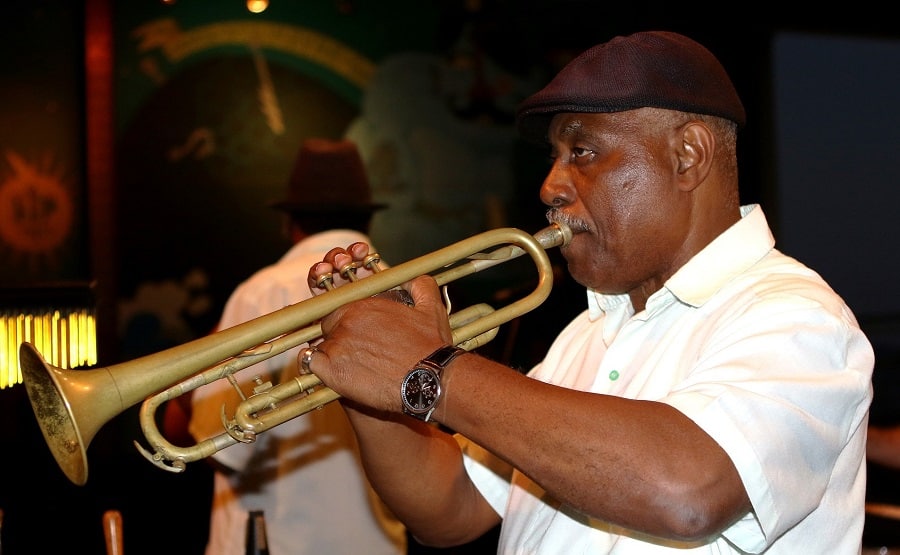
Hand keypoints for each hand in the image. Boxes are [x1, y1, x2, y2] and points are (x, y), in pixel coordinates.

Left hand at [305, 246, 453, 412]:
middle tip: (358, 351)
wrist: (428, 381)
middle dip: (340, 335)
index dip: (347, 319)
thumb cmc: (430, 347)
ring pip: (321, 345)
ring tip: (354, 366)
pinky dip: (320, 368)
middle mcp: (345, 322)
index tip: (358, 332)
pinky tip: (337, 373)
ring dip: (333, 353)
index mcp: (362, 305)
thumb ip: (420, 285)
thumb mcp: (431, 308)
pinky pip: (312, 364)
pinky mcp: (331, 371)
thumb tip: (412, 279)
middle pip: (328, 325)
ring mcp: (336, 346)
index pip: (340, 307)